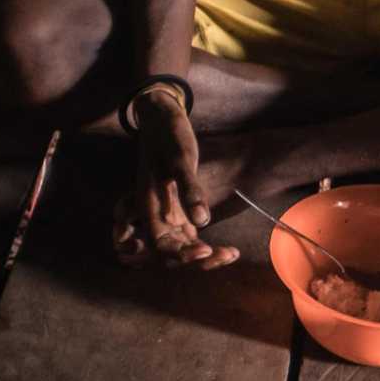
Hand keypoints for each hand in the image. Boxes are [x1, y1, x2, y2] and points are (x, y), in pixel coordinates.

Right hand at [114, 89, 235, 269]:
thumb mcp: (180, 160)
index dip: (180, 253)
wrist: (163, 120)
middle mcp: (155, 215)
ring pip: (182, 248)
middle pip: (170, 252)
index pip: (159, 244)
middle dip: (196, 260)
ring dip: (204, 258)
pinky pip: (190, 239)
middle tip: (228, 254)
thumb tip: (202, 221)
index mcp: (148, 206)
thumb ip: (190, 190)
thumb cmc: (169, 138)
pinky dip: (206, 248)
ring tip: (232, 254)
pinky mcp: (180, 211)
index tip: (207, 249)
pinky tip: (231, 250)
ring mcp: (168, 215)